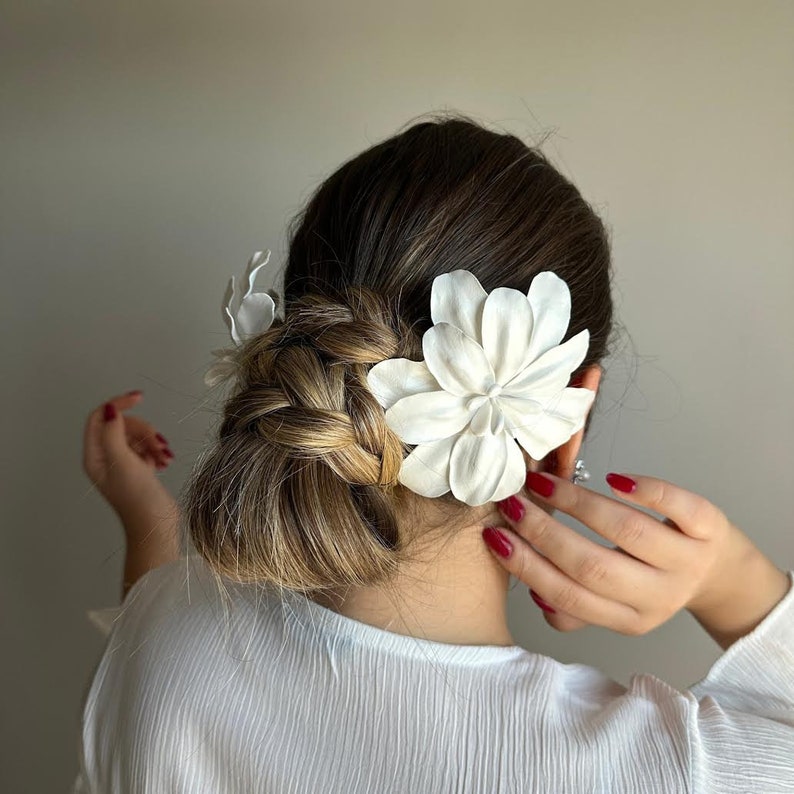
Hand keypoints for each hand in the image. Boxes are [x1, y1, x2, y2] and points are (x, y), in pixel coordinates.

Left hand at [82, 391, 177, 531]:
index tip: (139, 397)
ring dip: (154, 441)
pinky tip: (164, 462)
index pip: (99, 417)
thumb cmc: (137, 497)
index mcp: (94, 455)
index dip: (117, 404)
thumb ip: (113, 433)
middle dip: (144, 430)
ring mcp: (122, 463)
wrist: (156, 524)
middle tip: (159, 444)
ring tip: (165, 457)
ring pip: (137, 436)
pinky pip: (146, 447)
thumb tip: (110, 409)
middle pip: (122, 425)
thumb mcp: (122, 461)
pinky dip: (157, 450)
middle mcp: (105, 457)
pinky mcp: (138, 468)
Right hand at [486, 472, 762, 636]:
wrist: (719, 573)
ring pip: (628, 533)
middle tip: (513, 504)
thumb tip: (533, 593)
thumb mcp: (616, 606)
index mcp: (631, 619)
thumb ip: (574, 609)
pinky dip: (646, 491)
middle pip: (594, 566)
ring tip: (544, 484)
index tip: (497, 537)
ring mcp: (688, 560)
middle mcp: (660, 594)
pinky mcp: (709, 526)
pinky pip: (679, 507)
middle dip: (544, 533)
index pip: (571, 597)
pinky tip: (612, 478)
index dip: (529, 567)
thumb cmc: (652, 581)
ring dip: (578, 505)